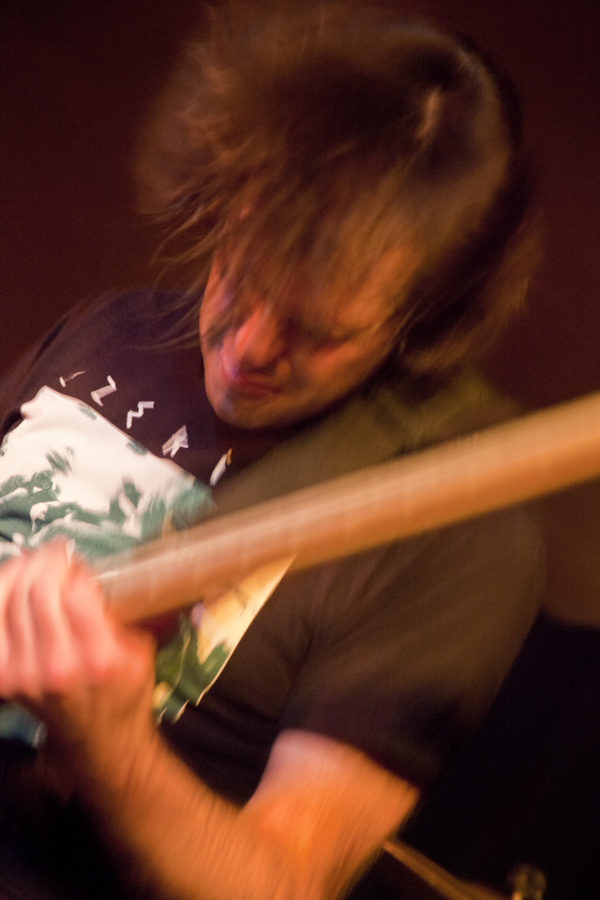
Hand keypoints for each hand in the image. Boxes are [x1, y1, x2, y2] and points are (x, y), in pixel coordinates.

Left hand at [0, 541, 156, 780]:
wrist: (100, 738)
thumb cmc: (124, 688)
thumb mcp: (140, 648)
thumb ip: (120, 612)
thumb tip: (92, 570)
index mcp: (99, 659)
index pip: (74, 592)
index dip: (74, 567)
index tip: (78, 563)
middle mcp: (59, 668)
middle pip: (38, 592)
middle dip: (47, 561)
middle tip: (56, 553)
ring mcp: (24, 675)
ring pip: (9, 600)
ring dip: (21, 571)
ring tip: (34, 563)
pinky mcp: (3, 679)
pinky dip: (1, 593)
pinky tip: (13, 583)